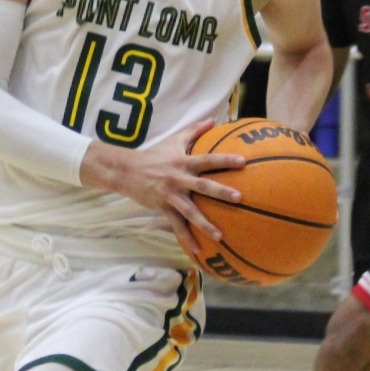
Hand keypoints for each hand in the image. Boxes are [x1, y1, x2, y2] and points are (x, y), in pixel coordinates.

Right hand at [82, 118, 245, 263]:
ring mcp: (170, 195)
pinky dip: (187, 238)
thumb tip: (213, 120)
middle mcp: (179, 178)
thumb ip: (194, 131)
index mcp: (183, 162)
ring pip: (190, 211)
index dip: (225, 160)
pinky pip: (176, 226)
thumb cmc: (154, 154)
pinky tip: (198, 250)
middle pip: (203, 186)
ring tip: (220, 235)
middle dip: (221, 193)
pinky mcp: (163, 208)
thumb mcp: (173, 140)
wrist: (126, 171)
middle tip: (239, 198)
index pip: (208, 160)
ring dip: (205, 224)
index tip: (243, 161)